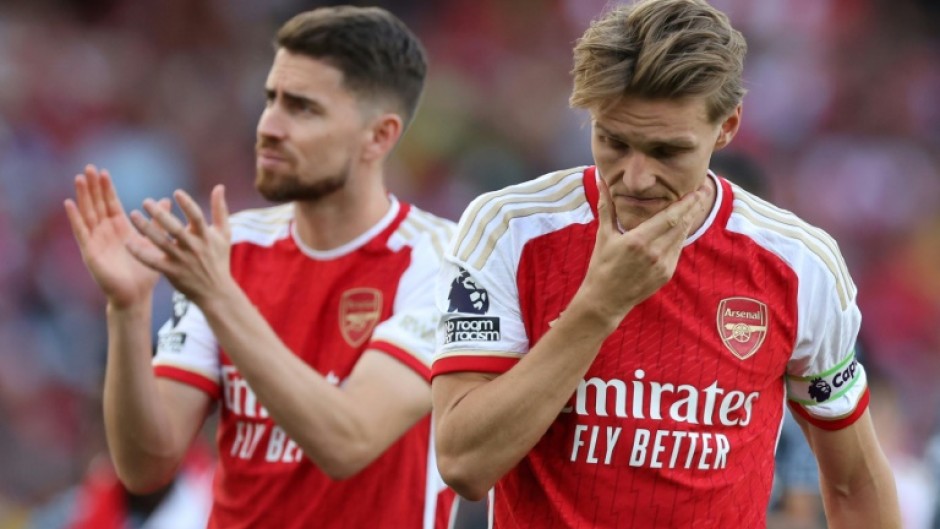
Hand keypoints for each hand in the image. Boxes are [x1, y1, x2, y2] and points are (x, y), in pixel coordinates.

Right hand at [64, 165, 171, 308]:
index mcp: (120, 228)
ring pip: (87, 214)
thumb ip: (158, 222)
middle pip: (97, 204)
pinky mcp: (90, 252)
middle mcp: (105, 232)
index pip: (110, 203)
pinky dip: (75, 218)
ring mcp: (96, 241)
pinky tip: (69, 204)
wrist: (136, 295)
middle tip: (88, 167)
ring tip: (79, 179)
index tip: (103, 171)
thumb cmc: (145, 272)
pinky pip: (81, 232)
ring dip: (82, 197)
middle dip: (93, 187)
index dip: (106, 188)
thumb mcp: (153, 242)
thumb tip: (166, 201)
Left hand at [125, 185, 231, 305]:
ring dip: (146, 228)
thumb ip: (220, 209)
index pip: (197, 217)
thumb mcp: (224, 233)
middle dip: (160, 214)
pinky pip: (152, 262)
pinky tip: (127, 242)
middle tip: (145, 201)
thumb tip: (219, 186)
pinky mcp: (171, 272)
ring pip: (161, 243)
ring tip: (133, 215)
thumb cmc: (219, 258)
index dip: (188, 204)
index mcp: (206, 236)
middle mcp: (193, 247)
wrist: (216, 292)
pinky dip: (140, 253)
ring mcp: (181, 260)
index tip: (176, 192)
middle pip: (175, 229)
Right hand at [580, 180, 708, 324]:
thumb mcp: (603, 235)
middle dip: (694, 207)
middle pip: (681, 224)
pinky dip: (681, 236)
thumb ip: (606, 206)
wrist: (605, 299)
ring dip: (690, 220)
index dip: (686, 203)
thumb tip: (601, 181)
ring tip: (697, 205)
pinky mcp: (666, 274)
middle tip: (704, 190)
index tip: (695, 190)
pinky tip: (683, 226)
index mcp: (638, 240)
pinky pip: (677, 250)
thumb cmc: (601, 265)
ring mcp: (662, 265)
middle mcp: (654, 252)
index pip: (670, 217)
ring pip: (681, 237)